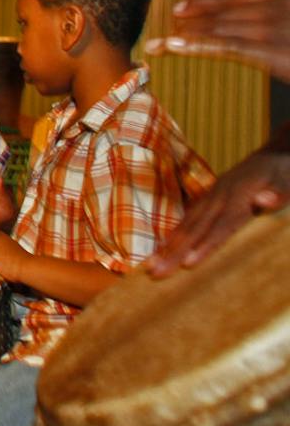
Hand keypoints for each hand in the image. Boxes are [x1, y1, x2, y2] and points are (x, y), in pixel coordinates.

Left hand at [146, 0, 289, 81]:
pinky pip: (230, 46)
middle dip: (187, 19)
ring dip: (186, 33)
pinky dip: (200, 44)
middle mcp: (278, 5)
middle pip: (221, 10)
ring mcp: (277, 27)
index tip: (178, 8)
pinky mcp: (275, 52)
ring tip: (157, 41)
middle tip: (154, 28)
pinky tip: (175, 47)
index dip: (204, 0)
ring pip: (220, 26)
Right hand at [147, 147, 289, 276]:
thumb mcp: (289, 181)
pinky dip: (174, 234)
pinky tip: (164, 246)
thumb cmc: (284, 172)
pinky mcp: (209, 198)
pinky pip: (188, 218)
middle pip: (194, 229)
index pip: (220, 226)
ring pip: (186, 224)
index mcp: (239, 198)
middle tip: (154, 271)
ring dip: (167, 245)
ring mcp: (211, 197)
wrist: (274, 153)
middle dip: (174, 252)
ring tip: (150, 265)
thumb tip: (262, 200)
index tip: (188, 263)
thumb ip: (278, 193)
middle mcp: (219, 198)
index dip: (205, 245)